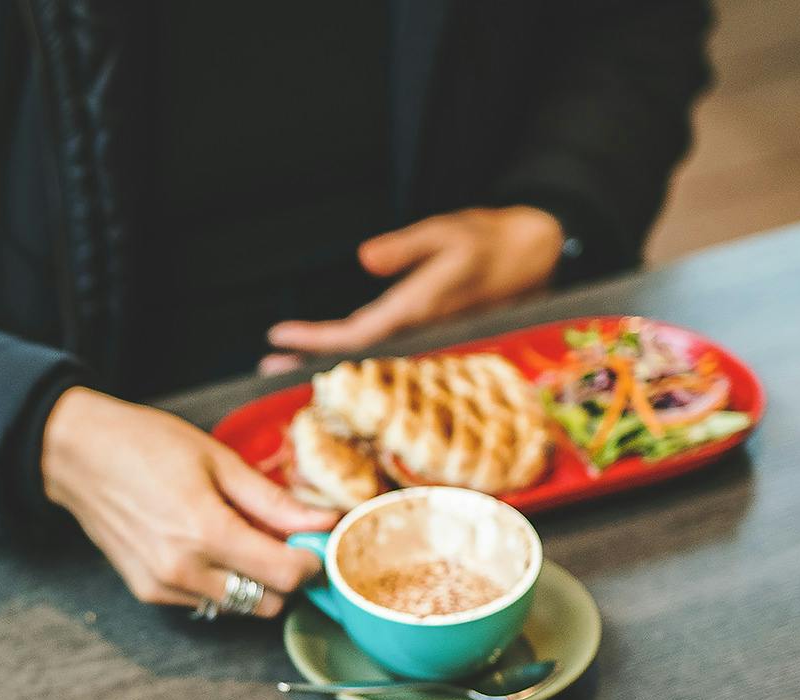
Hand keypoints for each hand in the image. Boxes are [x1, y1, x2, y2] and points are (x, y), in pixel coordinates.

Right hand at [42, 386, 329, 613]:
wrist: (78, 455)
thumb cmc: (145, 445)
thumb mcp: (219, 461)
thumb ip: (274, 500)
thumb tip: (325, 522)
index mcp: (207, 532)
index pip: (287, 575)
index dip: (312, 562)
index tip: (315, 541)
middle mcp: (185, 571)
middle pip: (269, 603)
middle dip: (284, 575)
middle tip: (280, 537)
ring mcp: (164, 587)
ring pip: (239, 608)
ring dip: (253, 582)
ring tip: (238, 537)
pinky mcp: (149, 593)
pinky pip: (207, 602)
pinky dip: (219, 582)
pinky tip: (203, 546)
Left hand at [258, 206, 564, 374]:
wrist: (535, 256)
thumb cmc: (489, 238)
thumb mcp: (449, 230)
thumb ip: (407, 246)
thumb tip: (365, 259)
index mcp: (420, 310)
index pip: (357, 335)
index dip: (316, 340)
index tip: (278, 336)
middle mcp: (421, 334)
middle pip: (357, 358)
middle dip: (310, 365)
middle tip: (264, 371)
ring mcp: (426, 341)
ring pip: (368, 360)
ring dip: (327, 365)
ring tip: (284, 369)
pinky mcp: (430, 339)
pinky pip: (384, 355)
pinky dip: (352, 357)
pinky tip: (329, 360)